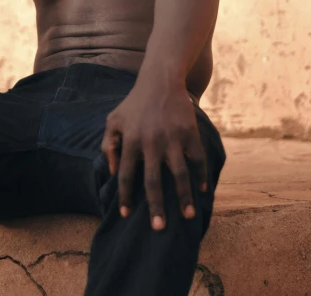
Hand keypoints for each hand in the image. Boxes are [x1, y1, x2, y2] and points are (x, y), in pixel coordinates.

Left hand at [101, 80, 206, 230]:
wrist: (161, 80)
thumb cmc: (134, 103)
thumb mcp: (113, 119)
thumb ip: (108, 144)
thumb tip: (111, 170)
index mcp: (130, 140)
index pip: (124, 175)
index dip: (124, 197)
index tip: (125, 216)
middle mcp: (151, 142)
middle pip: (153, 181)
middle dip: (156, 207)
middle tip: (159, 229)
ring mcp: (172, 137)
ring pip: (179, 174)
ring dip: (184, 197)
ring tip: (188, 216)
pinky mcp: (189, 132)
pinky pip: (197, 159)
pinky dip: (200, 176)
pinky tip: (202, 190)